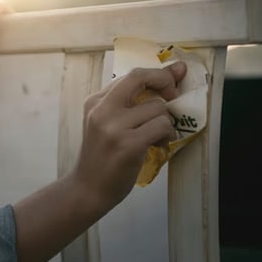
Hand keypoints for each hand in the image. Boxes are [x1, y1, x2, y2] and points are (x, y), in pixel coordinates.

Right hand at [71, 61, 186, 210]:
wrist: (88, 189)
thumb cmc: (102, 157)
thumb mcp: (106, 123)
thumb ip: (129, 102)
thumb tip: (172, 72)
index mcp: (95, 102)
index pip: (131, 75)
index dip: (158, 74)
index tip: (173, 79)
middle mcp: (102, 110)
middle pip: (141, 78)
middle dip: (165, 83)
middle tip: (172, 98)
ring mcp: (114, 127)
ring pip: (158, 107)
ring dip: (165, 122)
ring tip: (156, 136)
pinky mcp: (128, 145)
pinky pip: (162, 126)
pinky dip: (166, 135)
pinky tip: (158, 145)